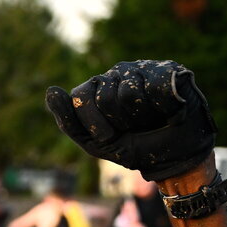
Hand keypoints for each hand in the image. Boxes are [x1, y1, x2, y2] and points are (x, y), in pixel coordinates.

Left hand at [45, 60, 216, 181]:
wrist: (176, 157)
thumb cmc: (135, 148)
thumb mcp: (96, 144)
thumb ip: (69, 122)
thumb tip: (50, 90)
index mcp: (96, 88)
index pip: (81, 97)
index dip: (96, 125)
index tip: (111, 136)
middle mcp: (117, 74)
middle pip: (104, 97)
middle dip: (120, 123)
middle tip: (136, 128)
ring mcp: (143, 68)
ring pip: (129, 93)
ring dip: (143, 117)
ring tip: (153, 120)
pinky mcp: (170, 70)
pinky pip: (155, 89)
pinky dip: (164, 110)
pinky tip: (171, 113)